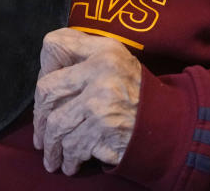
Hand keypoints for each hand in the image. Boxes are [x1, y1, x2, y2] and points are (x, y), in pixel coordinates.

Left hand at [32, 28, 141, 175]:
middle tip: (40, 133)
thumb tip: (46, 72)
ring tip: (50, 155)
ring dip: (50, 146)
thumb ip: (84, 56)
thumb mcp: (116, 60)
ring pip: (56, 124)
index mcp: (103, 49)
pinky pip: (72, 146)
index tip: (45, 90)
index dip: (43, 67)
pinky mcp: (103, 129)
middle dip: (39, 117)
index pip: (55, 45)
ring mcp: (101, 101)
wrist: (170, 124)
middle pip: (47, 89)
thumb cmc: (136, 92)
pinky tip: (69, 164)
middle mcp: (101, 71)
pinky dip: (68, 158)